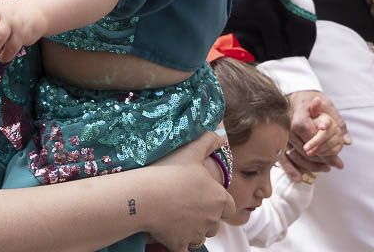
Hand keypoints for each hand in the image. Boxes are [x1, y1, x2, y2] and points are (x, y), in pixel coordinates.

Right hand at [146, 132, 232, 249]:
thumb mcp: (190, 151)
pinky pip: (183, 248)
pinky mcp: (180, 244)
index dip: (219, 203)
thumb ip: (208, 141)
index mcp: (219, 198)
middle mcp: (212, 219)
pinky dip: (177, 242)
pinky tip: (167, 231)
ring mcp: (196, 233)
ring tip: (175, 216)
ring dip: (192, 230)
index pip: (229, 206)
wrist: (144, 196)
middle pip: (214, 223)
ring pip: (199, 236)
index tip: (204, 196)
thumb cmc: (168, 171)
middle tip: (186, 205)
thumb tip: (221, 134)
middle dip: (205, 217)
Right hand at [279, 90, 348, 180]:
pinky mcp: (277, 139)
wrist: (291, 93)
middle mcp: (287, 128)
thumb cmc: (309, 98)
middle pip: (306, 151)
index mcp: (299, 119)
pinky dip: (290, 169)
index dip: (327, 154)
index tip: (338, 162)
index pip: (315, 142)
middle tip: (335, 166)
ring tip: (324, 168)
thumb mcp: (326, 104)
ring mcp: (280, 135)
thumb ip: (337, 122)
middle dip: (323, 161)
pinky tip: (298, 178)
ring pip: (296, 156)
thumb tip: (347, 141)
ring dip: (311, 166)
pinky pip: (282, 157)